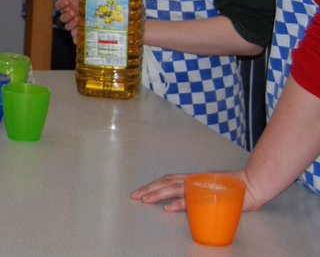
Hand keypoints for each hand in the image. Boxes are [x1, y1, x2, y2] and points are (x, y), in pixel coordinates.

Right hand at [55, 0, 80, 44]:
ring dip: (71, 24)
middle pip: (62, 17)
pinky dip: (75, 38)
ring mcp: (74, 20)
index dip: (61, 5)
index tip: (67, 2)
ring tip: (77, 20)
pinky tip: (77, 41)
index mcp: (67, 3)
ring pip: (67, 26)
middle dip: (67, 15)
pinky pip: (75, 34)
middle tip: (73, 12)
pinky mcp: (80, 27)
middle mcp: (69, 12)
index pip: (59, 5)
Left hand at [132, 169, 259, 212]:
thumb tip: (177, 205)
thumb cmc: (232, 188)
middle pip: (166, 183)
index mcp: (192, 179)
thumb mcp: (208, 191)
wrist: (252, 185)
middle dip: (149, 189)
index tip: (140, 192)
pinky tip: (168, 208)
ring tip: (144, 200)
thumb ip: (194, 196)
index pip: (168, 180)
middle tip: (135, 196)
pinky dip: (179, 204)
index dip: (153, 186)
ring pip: (173, 189)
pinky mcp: (210, 195)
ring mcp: (200, 186)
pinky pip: (191, 200)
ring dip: (158, 195)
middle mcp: (193, 180)